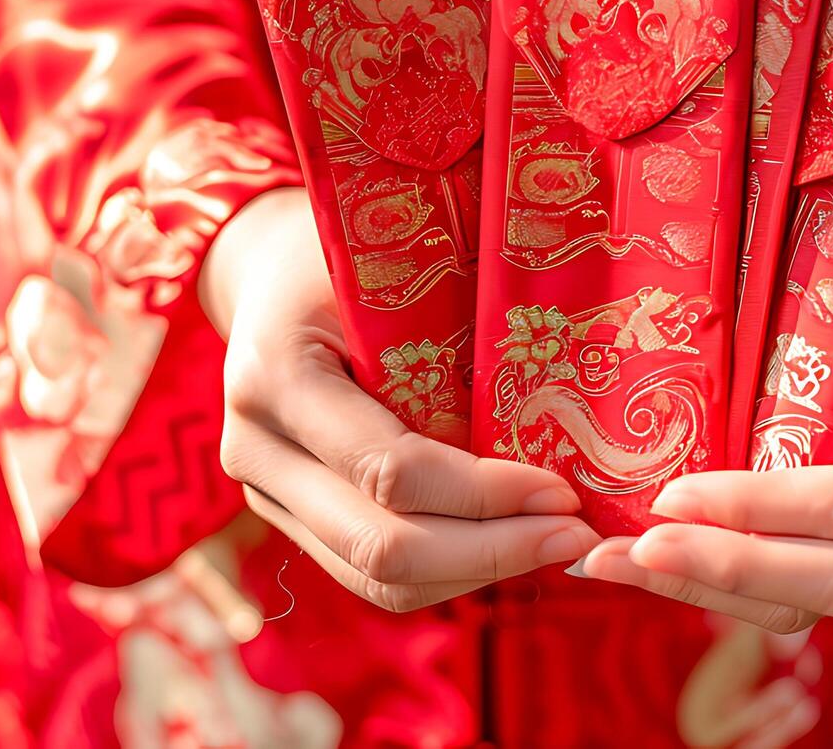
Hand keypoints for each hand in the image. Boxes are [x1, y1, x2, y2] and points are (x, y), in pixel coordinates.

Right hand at [200, 187, 597, 611]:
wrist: (267, 273)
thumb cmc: (348, 254)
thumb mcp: (393, 268)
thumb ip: (453, 328)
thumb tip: (572, 396)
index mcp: (275, 376)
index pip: (389, 468)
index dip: (484, 493)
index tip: (562, 491)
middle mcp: (255, 450)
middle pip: (379, 545)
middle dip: (492, 552)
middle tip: (577, 539)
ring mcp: (266, 495)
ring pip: (376, 579)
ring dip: (477, 574)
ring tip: (558, 548)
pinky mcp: (292, 520)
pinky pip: (370, 573)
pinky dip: (449, 572)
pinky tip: (512, 548)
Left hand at [578, 214, 832, 632]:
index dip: (760, 509)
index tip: (673, 495)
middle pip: (830, 580)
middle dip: (725, 567)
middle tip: (634, 546)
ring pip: (799, 606)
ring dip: (702, 589)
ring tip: (612, 563)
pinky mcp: (830, 552)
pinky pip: (775, 596)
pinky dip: (702, 585)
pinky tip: (633, 562)